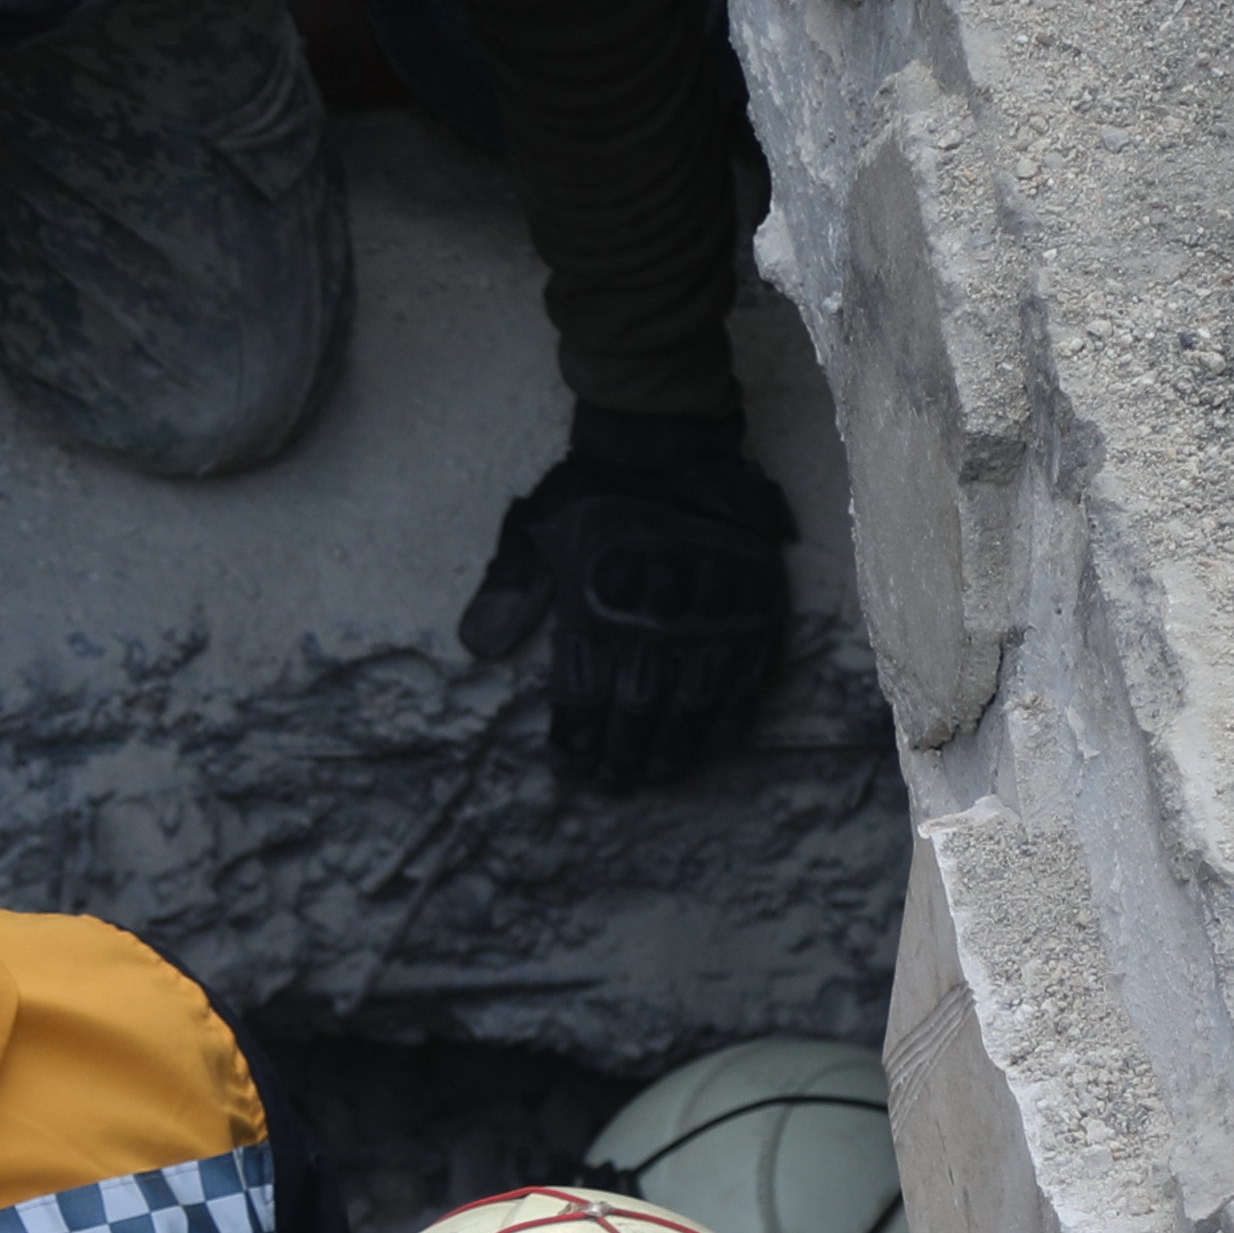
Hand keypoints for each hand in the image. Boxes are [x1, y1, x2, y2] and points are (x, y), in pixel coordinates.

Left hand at [462, 410, 801, 788]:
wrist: (669, 443)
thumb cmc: (593, 492)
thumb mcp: (537, 526)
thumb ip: (510, 586)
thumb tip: (478, 645)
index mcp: (599, 598)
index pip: (585, 694)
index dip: (576, 741)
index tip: (567, 771)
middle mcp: (658, 611)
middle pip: (638, 710)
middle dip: (621, 758)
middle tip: (611, 788)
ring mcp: (713, 612)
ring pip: (693, 705)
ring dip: (673, 750)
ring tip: (656, 778)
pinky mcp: (756, 606)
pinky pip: (747, 679)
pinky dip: (729, 720)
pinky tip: (712, 748)